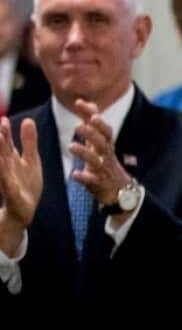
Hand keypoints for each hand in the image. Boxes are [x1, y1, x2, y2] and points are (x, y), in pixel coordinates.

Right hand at [0, 117, 42, 253]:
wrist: (23, 211)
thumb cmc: (25, 183)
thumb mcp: (30, 160)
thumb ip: (28, 141)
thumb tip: (27, 119)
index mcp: (10, 159)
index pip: (5, 143)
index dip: (4, 132)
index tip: (3, 119)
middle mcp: (6, 168)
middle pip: (1, 153)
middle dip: (0, 142)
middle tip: (0, 127)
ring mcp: (7, 181)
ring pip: (1, 167)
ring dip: (0, 155)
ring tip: (0, 141)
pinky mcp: (13, 194)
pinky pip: (8, 186)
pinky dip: (6, 179)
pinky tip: (5, 171)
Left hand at [69, 100, 132, 210]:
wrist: (119, 189)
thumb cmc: (106, 161)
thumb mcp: (100, 141)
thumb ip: (92, 123)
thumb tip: (86, 102)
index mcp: (106, 144)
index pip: (103, 127)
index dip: (93, 115)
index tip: (80, 104)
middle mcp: (106, 155)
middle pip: (102, 142)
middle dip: (92, 133)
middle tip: (78, 126)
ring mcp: (103, 169)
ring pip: (96, 160)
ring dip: (84, 153)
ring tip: (71, 146)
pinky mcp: (99, 183)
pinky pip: (91, 180)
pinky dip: (84, 177)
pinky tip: (74, 174)